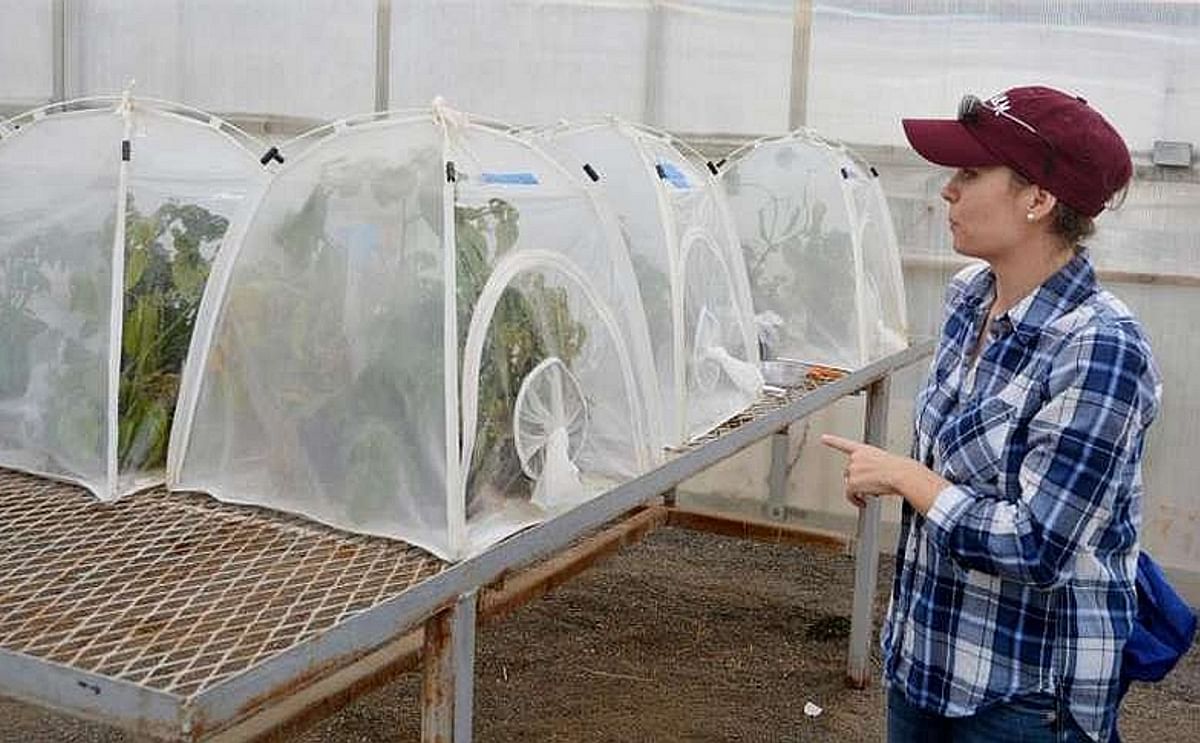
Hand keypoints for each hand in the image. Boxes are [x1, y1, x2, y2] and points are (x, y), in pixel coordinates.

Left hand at [820, 434, 948, 513]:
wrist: (902, 475)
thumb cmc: (900, 469)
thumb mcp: (884, 461)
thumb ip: (872, 466)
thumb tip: (870, 481)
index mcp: (864, 450)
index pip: (844, 444)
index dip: (832, 441)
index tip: (823, 438)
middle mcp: (855, 458)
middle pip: (849, 472)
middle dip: (858, 479)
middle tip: (872, 485)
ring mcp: (852, 470)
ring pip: (851, 484)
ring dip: (860, 490)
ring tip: (874, 491)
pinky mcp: (852, 483)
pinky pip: (849, 495)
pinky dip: (855, 500)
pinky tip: (863, 503)